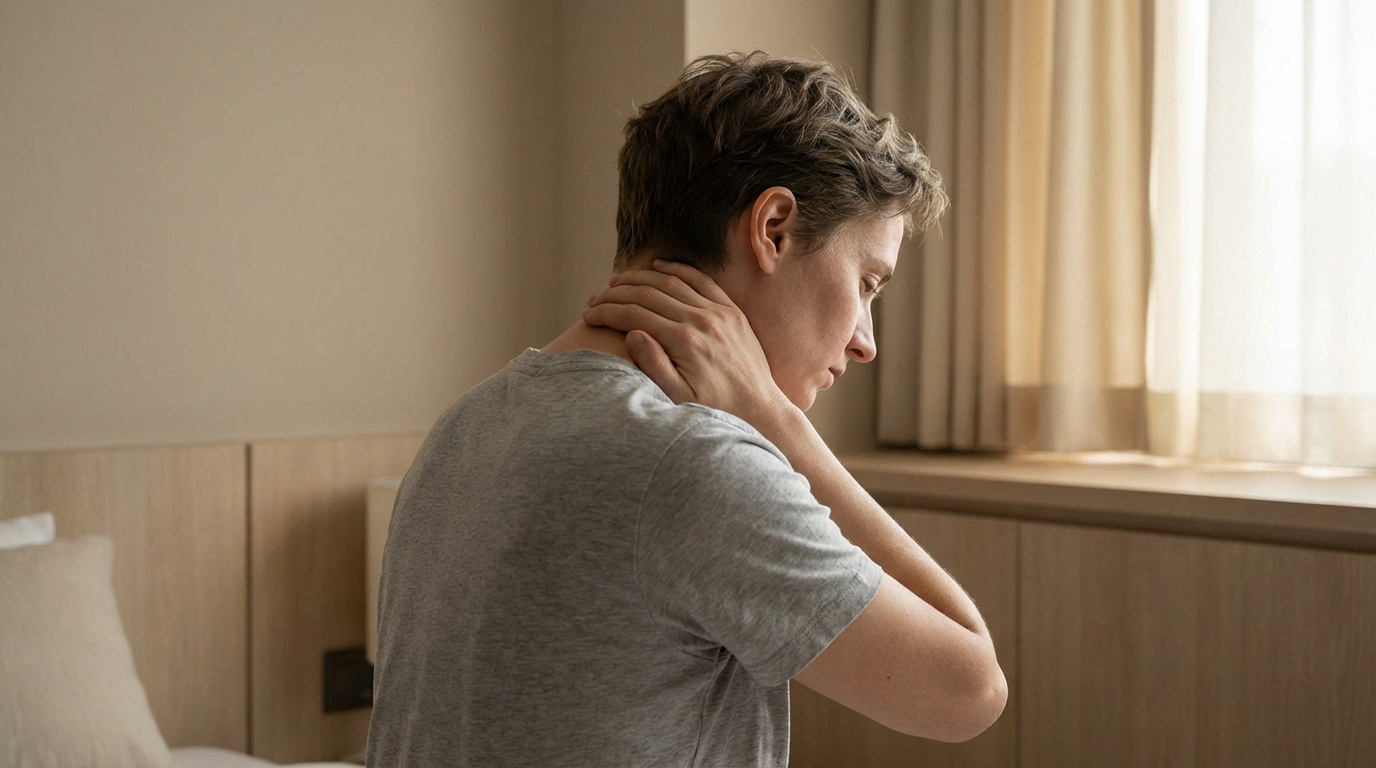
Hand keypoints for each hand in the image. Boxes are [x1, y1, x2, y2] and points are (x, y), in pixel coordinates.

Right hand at [581, 260, 793, 428]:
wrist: (759, 408)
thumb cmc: (716, 409)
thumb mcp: (680, 398)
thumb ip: (655, 366)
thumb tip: (632, 334)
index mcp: (684, 342)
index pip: (634, 315)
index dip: (606, 313)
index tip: (587, 315)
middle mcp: (701, 320)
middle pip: (648, 294)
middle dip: (616, 294)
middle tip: (595, 299)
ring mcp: (718, 312)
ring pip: (671, 282)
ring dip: (640, 278)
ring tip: (617, 281)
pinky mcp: (731, 311)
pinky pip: (701, 280)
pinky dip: (677, 269)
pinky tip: (658, 266)